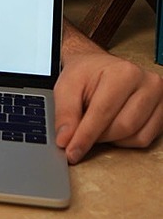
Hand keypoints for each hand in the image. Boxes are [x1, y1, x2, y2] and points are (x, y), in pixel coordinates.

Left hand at [54, 49, 162, 163]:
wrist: (99, 66)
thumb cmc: (86, 74)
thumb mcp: (67, 85)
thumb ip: (65, 112)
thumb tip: (66, 139)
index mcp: (123, 72)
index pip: (103, 112)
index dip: (85, 135)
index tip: (72, 151)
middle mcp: (147, 83)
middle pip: (122, 127)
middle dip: (98, 136)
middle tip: (81, 134)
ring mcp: (159, 99)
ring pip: (135, 136)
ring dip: (112, 139)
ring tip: (98, 124)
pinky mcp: (162, 113)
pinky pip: (144, 140)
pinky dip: (125, 140)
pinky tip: (113, 127)